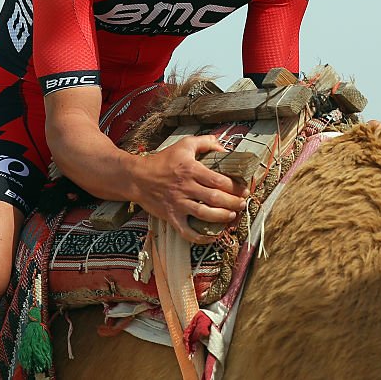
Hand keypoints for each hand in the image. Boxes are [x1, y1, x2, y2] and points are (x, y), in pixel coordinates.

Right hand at [132, 135, 249, 243]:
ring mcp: (178, 204)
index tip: (244, 189)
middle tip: (242, 203)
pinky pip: (187, 231)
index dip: (235, 187)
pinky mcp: (171, 216)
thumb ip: (206, 142)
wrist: (137, 178)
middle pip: (215, 198)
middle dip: (233, 202)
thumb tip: (224, 148)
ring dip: (222, 217)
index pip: (219, 180)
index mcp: (192, 170)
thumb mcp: (184, 145)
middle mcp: (186, 188)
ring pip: (204, 215)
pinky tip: (212, 237)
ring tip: (232, 216)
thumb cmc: (162, 161)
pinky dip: (200, 238)